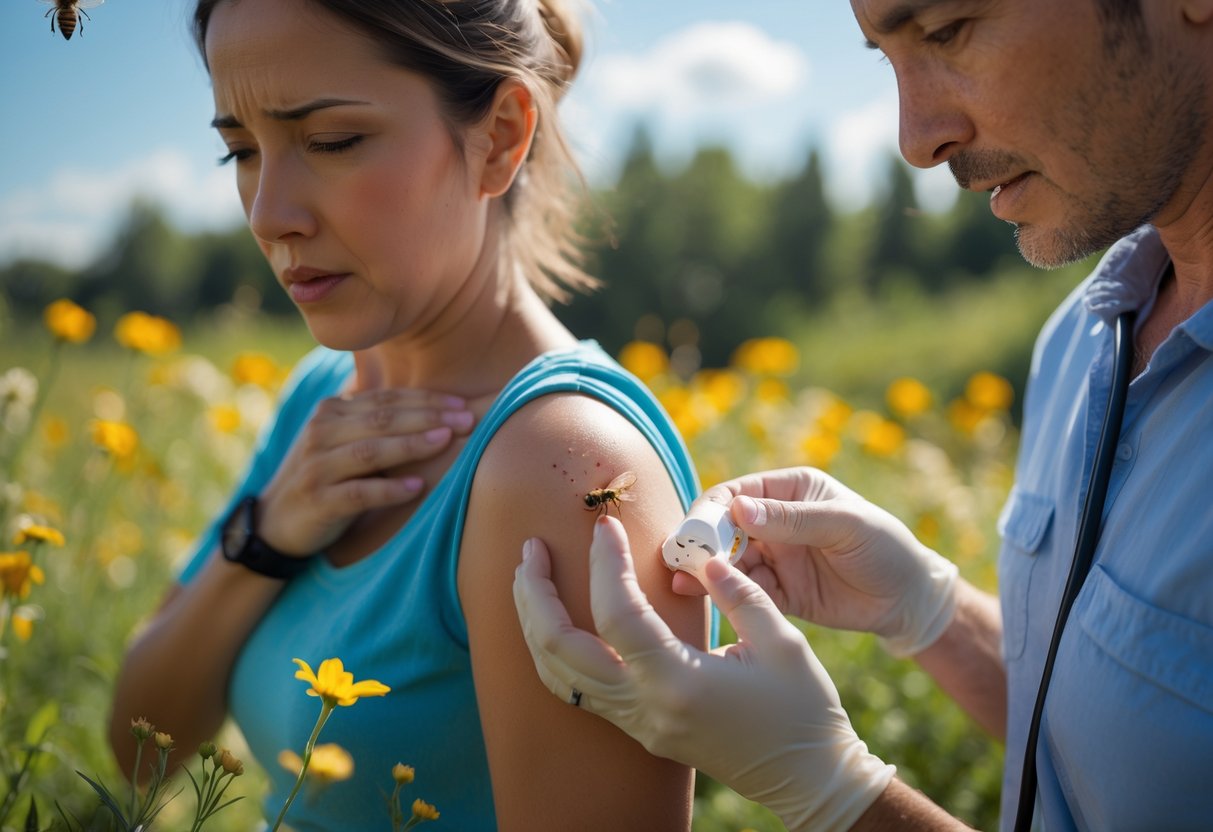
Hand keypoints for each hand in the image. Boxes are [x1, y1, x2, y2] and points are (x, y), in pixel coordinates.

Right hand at [257, 388, 473, 554]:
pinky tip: (417, 488)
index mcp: (332, 412)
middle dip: (428, 417)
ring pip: (370, 450)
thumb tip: (437, 408)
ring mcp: (317, 466)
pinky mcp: (317, 500)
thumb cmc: (326, 477)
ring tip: (446, 441)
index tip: (462, 403)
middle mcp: (321, 432)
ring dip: (411, 445)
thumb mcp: (344, 442)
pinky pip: (358, 493)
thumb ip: (377, 423)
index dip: (426, 399)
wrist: (276, 522)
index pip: (387, 399)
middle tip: (467, 419)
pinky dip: (388, 489)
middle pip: (382, 419)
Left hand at [513, 516, 894, 831]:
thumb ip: (737, 590)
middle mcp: (646, 708)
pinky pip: (576, 690)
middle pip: (559, 649)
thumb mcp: (781, 640)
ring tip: (528, 577)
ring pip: (556, 675)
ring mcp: (637, 724)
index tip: (606, 525)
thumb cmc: (803, 709)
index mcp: (679, 682)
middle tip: (530, 548)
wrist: (807, 778)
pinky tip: (556, 618)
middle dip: (535, 594)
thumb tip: (700, 554)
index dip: (606, 562)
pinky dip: (555, 650)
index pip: (618, 613)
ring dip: (534, 621)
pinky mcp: (640, 729)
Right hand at [675, 467, 957, 656]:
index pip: (736, 493)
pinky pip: (743, 590)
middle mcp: (775, 521)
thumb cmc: (885, 548)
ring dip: (705, 569)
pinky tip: (702, 598)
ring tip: (681, 582)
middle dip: (700, 541)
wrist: (910, 600)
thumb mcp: (845, 525)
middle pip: (723, 528)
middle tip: (679, 558)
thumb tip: (738, 508)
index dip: (711, 510)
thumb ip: (792, 519)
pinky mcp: (777, 592)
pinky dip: (722, 593)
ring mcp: (774, 557)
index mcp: (790, 491)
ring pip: (727, 560)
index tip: (695, 531)